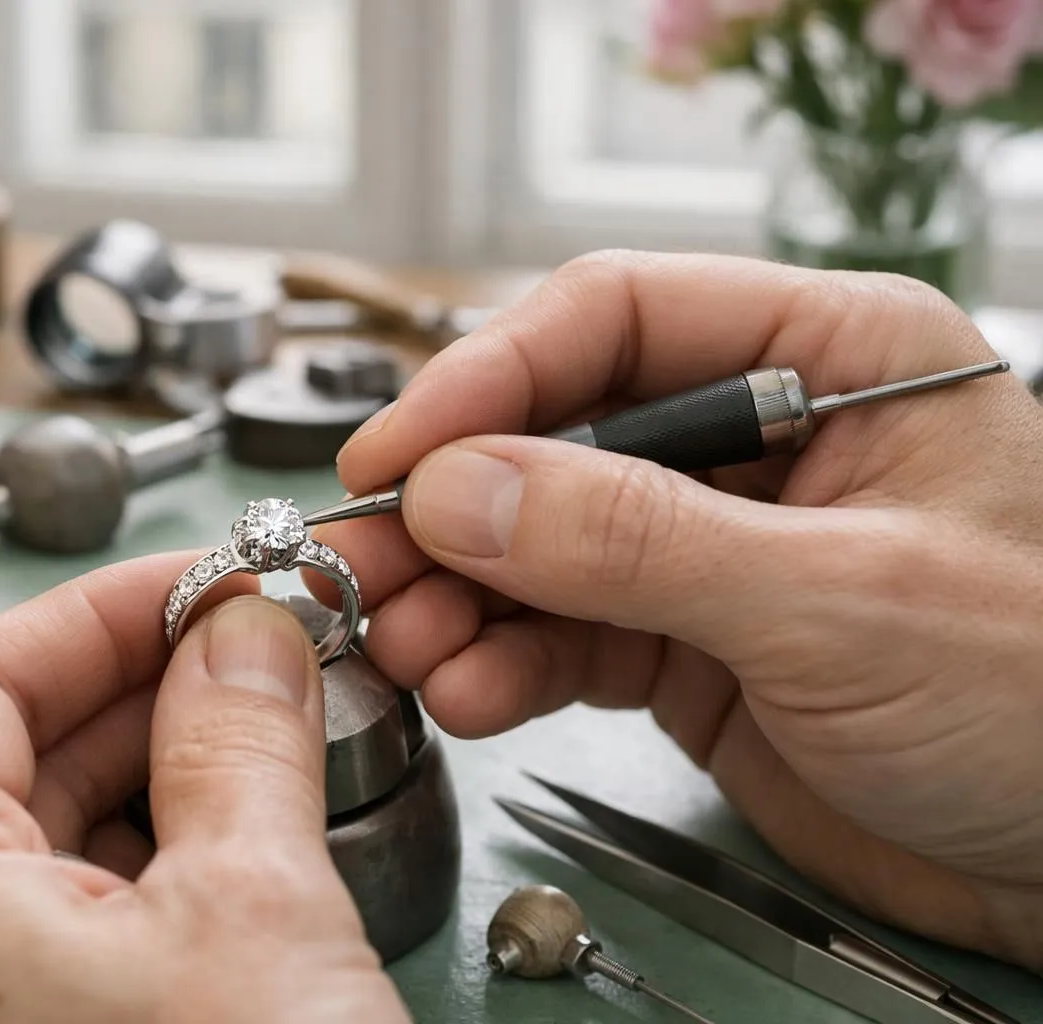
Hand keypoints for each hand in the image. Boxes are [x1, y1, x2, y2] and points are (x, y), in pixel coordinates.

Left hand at [0, 556, 407, 1023]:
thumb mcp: (256, 909)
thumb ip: (242, 735)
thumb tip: (245, 635)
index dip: (102, 610)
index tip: (200, 583)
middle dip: (141, 695)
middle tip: (253, 656)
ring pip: (19, 853)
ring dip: (145, 785)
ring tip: (261, 745)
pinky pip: (33, 940)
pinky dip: (128, 880)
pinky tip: (223, 853)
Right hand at [321, 250, 1042, 969]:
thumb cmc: (1042, 698)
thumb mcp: (839, 599)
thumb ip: (638, 539)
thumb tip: (457, 487)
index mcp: (827, 355)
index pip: (613, 317)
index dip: (485, 377)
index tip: (391, 454)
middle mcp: (754, 436)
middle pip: (554, 432)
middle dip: (452, 505)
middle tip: (364, 564)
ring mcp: (709, 546)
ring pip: (539, 541)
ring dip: (459, 593)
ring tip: (408, 646)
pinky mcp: (683, 645)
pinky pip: (560, 632)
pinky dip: (501, 661)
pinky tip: (466, 690)